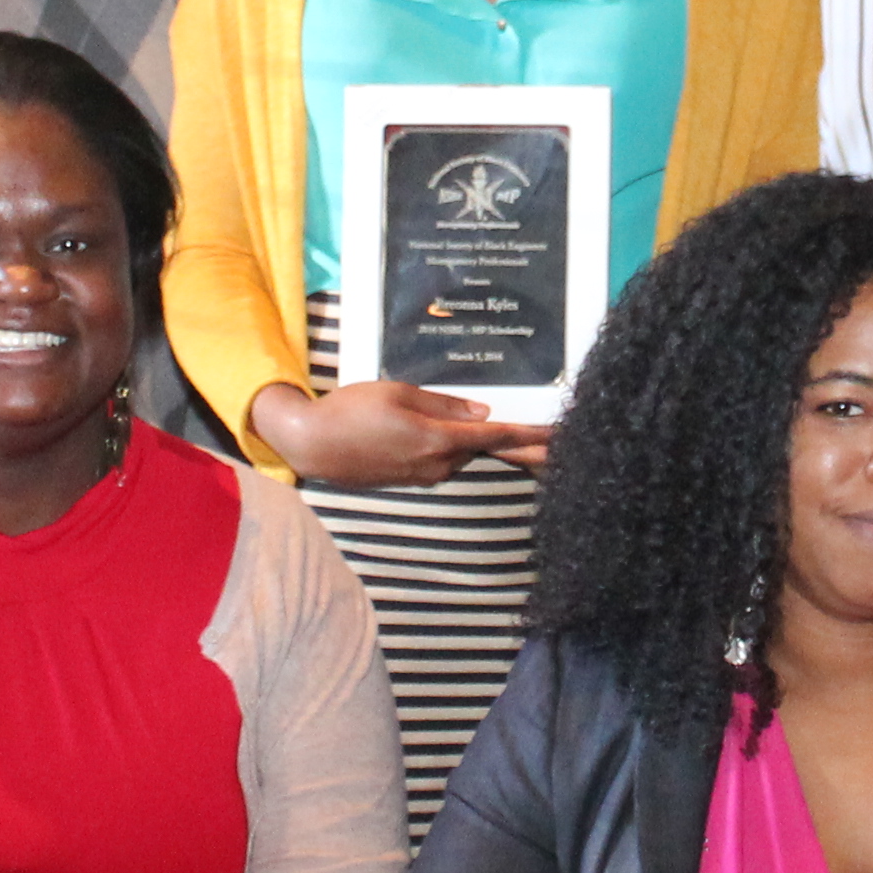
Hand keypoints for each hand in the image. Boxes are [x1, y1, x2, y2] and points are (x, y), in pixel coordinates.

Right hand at [251, 377, 550, 488]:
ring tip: (508, 428)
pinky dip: (459, 449)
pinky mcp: (410, 478)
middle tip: (559, 442)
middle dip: (523, 445)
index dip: (532, 436)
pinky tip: (458, 434)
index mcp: (438, 439)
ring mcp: (424, 475)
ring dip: (485, 443)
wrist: (311, 445)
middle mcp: (438, 463)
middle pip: (487, 449)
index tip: (561, 434)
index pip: (497, 437)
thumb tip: (483, 412)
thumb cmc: (351, 410)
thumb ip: (443, 404)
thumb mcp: (399, 393)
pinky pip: (445, 460)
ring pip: (464, 454)